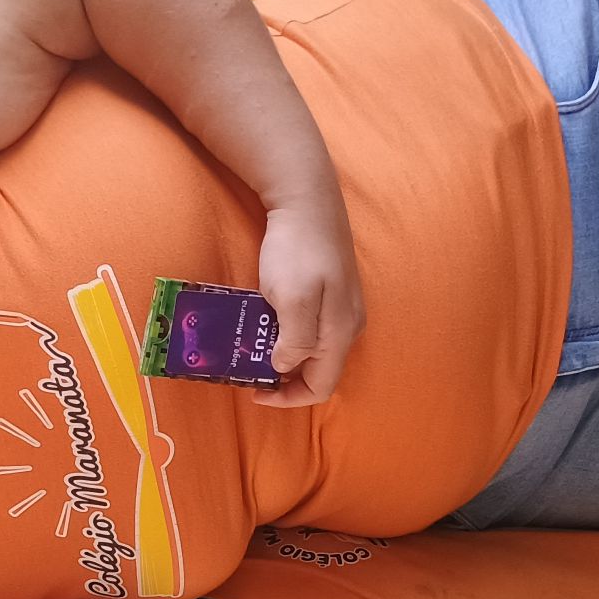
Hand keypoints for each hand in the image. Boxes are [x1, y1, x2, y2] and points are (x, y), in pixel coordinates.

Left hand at [253, 201, 364, 407]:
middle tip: (251, 369)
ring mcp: (342, 307)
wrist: (306, 200)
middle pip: (319, 370)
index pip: (321, 387)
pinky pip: (312, 327)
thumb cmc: (298, 249)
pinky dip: (288, 334)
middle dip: (285, 378)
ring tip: (254, 347)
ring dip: (284, 355)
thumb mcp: (292, 300)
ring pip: (314, 349)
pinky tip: (268, 321)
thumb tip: (287, 367)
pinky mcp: (331, 290)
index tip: (256, 391)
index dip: (289, 398)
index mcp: (341, 332)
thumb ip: (295, 341)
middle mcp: (348, 324)